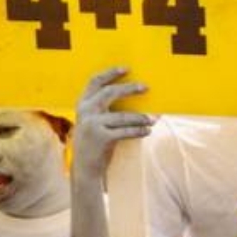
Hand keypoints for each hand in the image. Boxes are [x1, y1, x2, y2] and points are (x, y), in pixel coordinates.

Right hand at [73, 67, 153, 185]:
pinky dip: (139, 131)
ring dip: (140, 117)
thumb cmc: (96, 142)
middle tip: (145, 87)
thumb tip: (138, 97)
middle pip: (109, 93)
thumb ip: (108, 109)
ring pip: (122, 116)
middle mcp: (85, 111)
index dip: (110, 73)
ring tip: (153, 119)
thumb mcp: (96, 122)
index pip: (95, 82)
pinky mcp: (101, 138)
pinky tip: (148, 131)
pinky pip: (126, 131)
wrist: (85, 168)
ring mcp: (92, 125)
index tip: (126, 68)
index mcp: (83, 104)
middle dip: (129, 88)